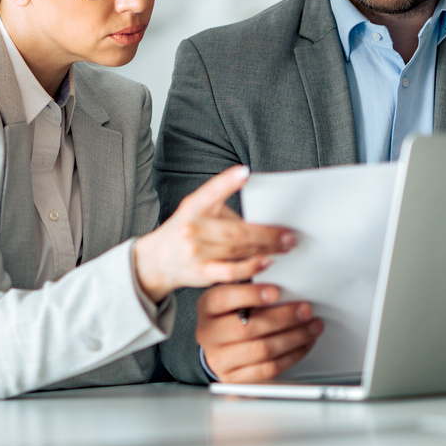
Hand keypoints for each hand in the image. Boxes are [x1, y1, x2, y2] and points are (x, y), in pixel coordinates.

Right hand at [132, 165, 295, 302]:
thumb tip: (263, 221)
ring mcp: (196, 252)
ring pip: (237, 250)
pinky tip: (266, 262)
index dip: (226, 182)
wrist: (156, 261)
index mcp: (193, 207)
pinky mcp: (201, 273)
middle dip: (266, 233)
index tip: (244, 172)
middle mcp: (192, 228)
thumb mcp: (196, 213)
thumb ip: (223, 214)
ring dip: (266, 248)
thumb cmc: (185, 231)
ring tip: (285, 245)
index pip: (210, 192)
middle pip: (235, 231)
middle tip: (289, 234)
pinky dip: (251, 267)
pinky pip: (231, 272)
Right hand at [196, 283, 322, 382]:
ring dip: (294, 338)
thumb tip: (282, 284)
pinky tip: (303, 344)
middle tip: (306, 310)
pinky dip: (292, 355)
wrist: (217, 350)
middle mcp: (209, 334)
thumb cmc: (230, 318)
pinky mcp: (236, 379)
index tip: (276, 292)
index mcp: (208, 308)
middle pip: (248, 327)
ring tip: (312, 327)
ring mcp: (221, 359)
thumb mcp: (232, 299)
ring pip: (262, 350)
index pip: (225, 299)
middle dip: (283, 318)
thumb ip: (251, 290)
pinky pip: (269, 368)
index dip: (251, 295)